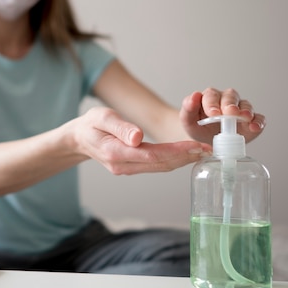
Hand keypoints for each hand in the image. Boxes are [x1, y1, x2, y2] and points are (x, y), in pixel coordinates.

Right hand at [71, 107, 211, 174]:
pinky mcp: (131, 168)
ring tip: (203, 152)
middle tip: (208, 150)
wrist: (79, 138)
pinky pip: (155, 166)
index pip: (152, 155)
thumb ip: (120, 127)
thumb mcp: (101, 117)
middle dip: (186, 157)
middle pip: (160, 164)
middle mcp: (123, 166)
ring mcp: (127, 169)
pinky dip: (173, 161)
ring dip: (182, 161)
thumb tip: (138, 137)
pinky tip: (186, 155)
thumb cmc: (90, 124)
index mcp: (115, 153)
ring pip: (160, 167)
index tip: (195, 146)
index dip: (176, 152)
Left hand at [180, 87, 265, 144]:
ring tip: (244, 117)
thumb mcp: (187, 120)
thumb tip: (194, 95)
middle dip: (230, 105)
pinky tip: (254, 127)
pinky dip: (258, 122)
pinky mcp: (251, 121)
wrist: (205, 140)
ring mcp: (240, 110)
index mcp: (210, 97)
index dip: (212, 103)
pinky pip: (258, 118)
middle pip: (231, 97)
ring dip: (246, 111)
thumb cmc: (197, 127)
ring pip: (245, 105)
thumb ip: (188, 108)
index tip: (212, 114)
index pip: (212, 95)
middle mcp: (227, 100)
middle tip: (230, 113)